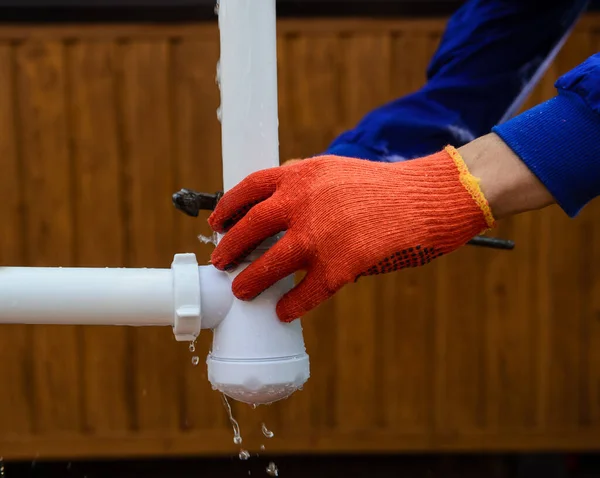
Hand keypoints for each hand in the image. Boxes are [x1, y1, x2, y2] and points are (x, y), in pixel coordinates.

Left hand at [208, 146, 494, 321]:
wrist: (430, 197)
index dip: (227, 207)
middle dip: (230, 248)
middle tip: (222, 262)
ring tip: (242, 291)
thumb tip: (279, 211)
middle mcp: (302, 202)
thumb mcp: (338, 171)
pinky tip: (285, 311)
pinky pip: (306, 292)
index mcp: (301, 175)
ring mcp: (319, 235)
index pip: (249, 188)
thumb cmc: (387, 186)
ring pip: (269, 264)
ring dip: (251, 281)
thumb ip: (305, 188)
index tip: (216, 223)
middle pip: (250, 229)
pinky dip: (292, 304)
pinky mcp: (341, 264)